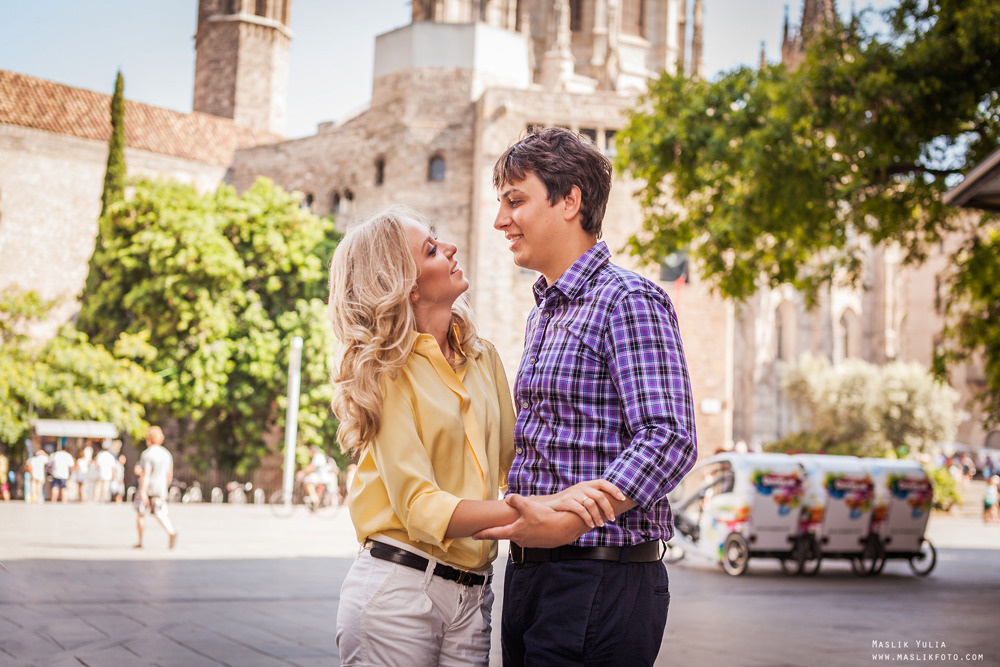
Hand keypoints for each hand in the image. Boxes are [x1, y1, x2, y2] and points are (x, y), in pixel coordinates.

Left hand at [473, 494, 589, 547]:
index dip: (482, 534)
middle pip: (506, 534)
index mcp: (514, 532)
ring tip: (520, 520)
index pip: (493, 534)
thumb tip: (508, 498)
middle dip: (500, 529)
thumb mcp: (527, 505)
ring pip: (519, 533)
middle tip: (493, 527)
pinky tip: (534, 523)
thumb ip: (515, 500)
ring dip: (517, 528)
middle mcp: (519, 539)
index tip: (474, 535)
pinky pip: (529, 534)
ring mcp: (529, 542)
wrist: (564, 528)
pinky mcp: (539, 542)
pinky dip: (528, 529)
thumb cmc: (545, 518)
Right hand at [538, 480, 623, 527]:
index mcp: (586, 484)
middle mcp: (581, 487)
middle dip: (607, 508)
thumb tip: (609, 507)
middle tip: (611, 519)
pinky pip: (581, 510)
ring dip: (598, 516)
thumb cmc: (568, 503)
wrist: (547, 504)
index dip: (614, 489)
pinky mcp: (566, 501)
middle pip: (599, 495)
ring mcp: (573, 493)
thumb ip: (592, 498)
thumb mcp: (581, 497)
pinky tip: (590, 524)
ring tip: (600, 524)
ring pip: (591, 504)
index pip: (603, 482)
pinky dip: (587, 518)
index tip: (622, 498)